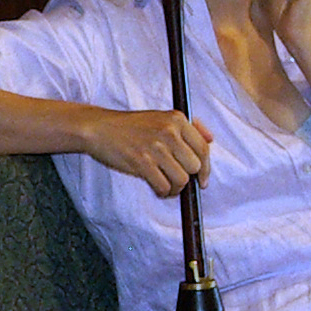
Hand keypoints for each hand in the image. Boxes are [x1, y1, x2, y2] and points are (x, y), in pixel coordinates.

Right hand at [84, 106, 211, 196]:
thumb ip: (189, 126)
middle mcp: (169, 132)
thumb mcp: (161, 117)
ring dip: (175, 188)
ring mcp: (155, 148)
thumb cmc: (131, 126)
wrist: (100, 128)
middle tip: (176, 180)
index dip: (206, 168)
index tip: (202, 180)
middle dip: (188, 178)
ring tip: (166, 185)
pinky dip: (162, 192)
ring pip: (181, 180)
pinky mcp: (142, 163)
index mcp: (177, 119)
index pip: (203, 148)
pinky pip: (163, 187)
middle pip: (194, 166)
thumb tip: (211, 139)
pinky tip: (156, 187)